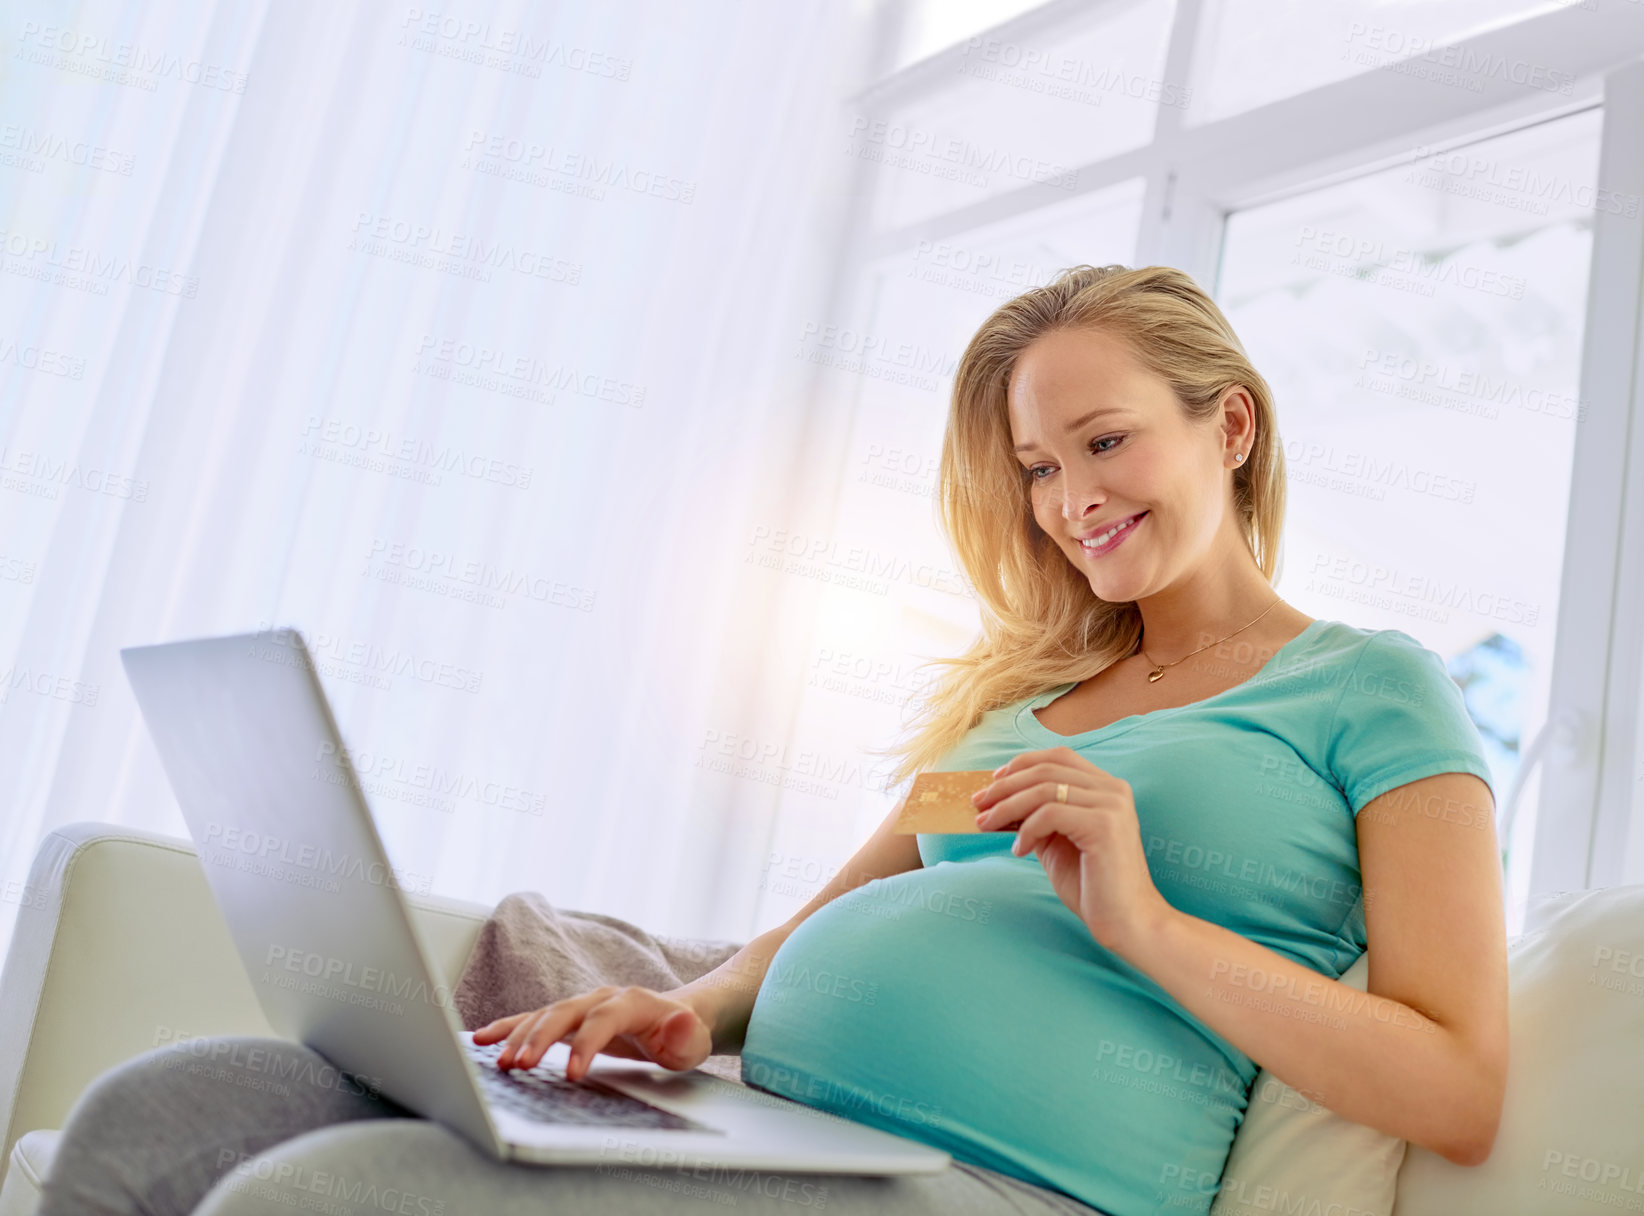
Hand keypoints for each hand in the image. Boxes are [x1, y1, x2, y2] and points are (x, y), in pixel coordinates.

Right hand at [473, 985, 713, 1080]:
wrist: (677, 1019)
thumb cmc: (683, 1035)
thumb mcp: (693, 1040)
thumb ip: (685, 1034)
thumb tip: (679, 1021)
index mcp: (631, 1002)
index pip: (603, 1019)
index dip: (587, 1045)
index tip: (572, 1075)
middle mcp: (600, 998)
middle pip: (564, 1013)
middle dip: (540, 1038)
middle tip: (519, 1066)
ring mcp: (581, 1006)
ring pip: (543, 1016)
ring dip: (518, 1037)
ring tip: (499, 1063)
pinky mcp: (568, 1019)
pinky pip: (532, 1020)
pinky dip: (507, 1028)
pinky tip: (482, 1039)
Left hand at [971, 746, 1172, 954]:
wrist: (1128, 922)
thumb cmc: (1093, 886)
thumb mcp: (1058, 843)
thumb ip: (1038, 817)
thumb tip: (998, 802)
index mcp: (1107, 788)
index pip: (1058, 756)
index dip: (1022, 763)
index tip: (993, 781)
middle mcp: (1113, 789)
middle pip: (1046, 769)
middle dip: (1005, 785)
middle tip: (977, 804)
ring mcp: (1111, 805)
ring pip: (1043, 789)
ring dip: (1007, 806)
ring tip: (985, 824)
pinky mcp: (1104, 825)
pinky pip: (1050, 814)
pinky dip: (1026, 830)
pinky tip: (1019, 851)